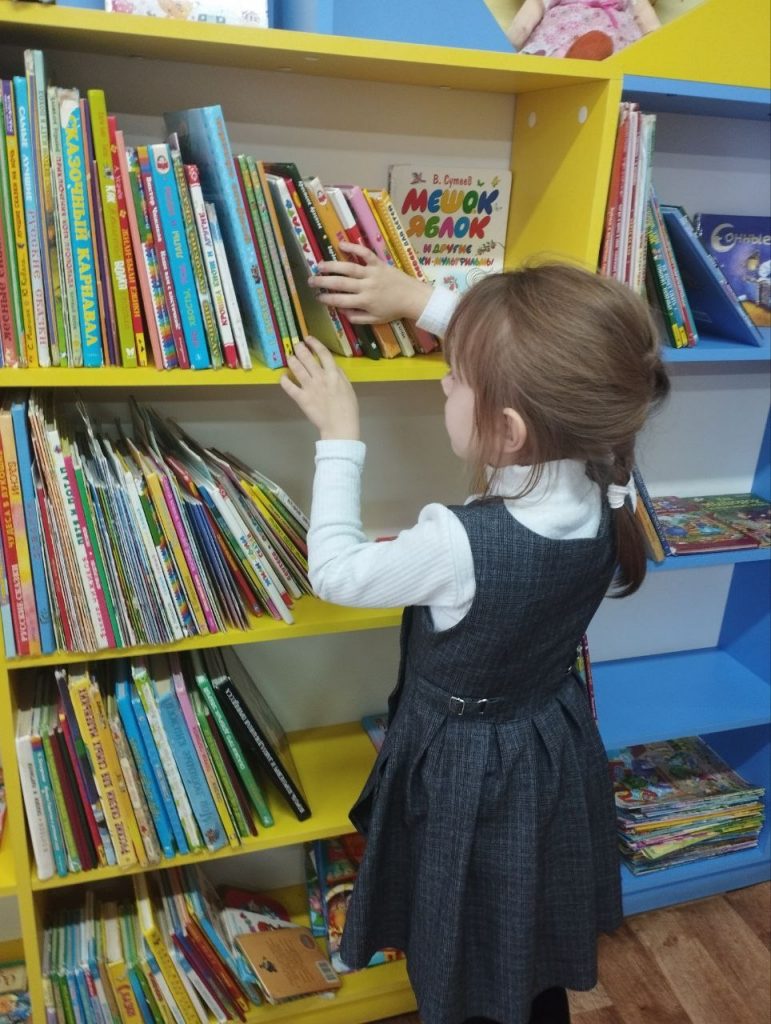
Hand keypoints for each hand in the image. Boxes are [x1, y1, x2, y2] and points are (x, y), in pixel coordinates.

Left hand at [280, 337, 359, 440]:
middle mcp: (320, 377)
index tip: (308, 339)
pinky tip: (283, 376)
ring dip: (291, 360)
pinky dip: (284, 380)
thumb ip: (339, 375)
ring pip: (296, 368)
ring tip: (289, 357)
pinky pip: (289, 387)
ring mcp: (309, 387)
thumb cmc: (348, 408)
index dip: (314, 343)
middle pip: (307, 357)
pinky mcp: (301, 398)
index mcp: (333, 374)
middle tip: (296, 345)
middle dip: (299, 348)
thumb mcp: (348, 387)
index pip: (323, 353)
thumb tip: (332, 365)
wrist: (340, 426)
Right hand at [308, 240, 433, 323]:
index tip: (317, 297)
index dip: (327, 299)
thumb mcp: (376, 320)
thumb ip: (358, 317)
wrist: (413, 298)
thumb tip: (342, 312)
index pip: (341, 301)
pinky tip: (341, 244)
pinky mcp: (379, 263)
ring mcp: (372, 273)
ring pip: (349, 268)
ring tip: (319, 265)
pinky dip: (354, 247)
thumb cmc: (394, 310)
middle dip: (323, 282)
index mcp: (365, 302)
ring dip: (332, 266)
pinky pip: (365, 253)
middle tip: (310, 281)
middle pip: (341, 283)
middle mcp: (366, 287)